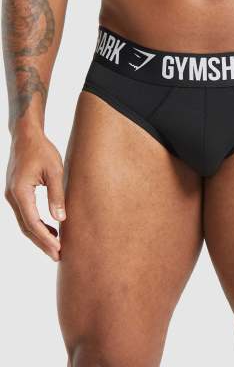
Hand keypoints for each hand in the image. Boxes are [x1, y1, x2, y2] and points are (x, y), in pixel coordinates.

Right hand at [4, 131, 65, 260]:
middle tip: (58, 256)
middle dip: (42, 242)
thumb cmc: (42, 151)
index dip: (46, 239)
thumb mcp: (55, 171)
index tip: (58, 250)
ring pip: (25, 222)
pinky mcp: (16, 193)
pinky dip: (36, 224)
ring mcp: (12, 195)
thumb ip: (57, 195)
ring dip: (39, 235)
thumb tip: (61, 219)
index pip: (33, 222)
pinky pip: (25, 214)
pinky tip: (50, 229)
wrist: (26, 137)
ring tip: (56, 247)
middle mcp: (12, 196)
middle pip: (26, 227)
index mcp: (20, 191)